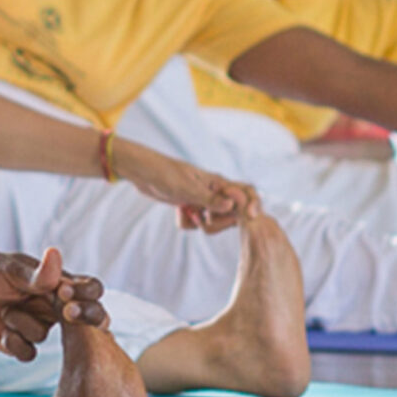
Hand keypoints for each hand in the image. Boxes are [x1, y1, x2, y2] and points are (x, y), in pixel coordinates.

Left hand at [0, 247, 109, 360]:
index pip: (90, 290)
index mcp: (57, 283)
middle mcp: (52, 307)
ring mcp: (36, 325)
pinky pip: (27, 353)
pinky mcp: (18, 343)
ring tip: (4, 310)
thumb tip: (55, 255)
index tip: (68, 292)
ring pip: (43, 336)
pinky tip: (0, 330)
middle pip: (82, 321)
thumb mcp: (9, 267)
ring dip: (22, 324)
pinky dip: (13, 343)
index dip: (88, 295)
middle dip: (77, 320)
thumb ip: (34, 273)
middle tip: (64, 314)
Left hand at [118, 145, 259, 231]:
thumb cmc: (164, 174)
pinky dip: (189, 222)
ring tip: (188, 213)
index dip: (253, 205)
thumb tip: (233, 206)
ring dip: (201, 224)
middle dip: (218, 222)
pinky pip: (198, 223)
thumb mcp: (186, 188)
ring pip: (214, 222)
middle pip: (232, 215)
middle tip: (201, 217)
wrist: (142, 172)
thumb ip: (210, 199)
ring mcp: (203, 200)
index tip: (250, 218)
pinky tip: (180, 212)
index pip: (246, 192)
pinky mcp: (191, 206)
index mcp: (218, 183)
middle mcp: (214, 192)